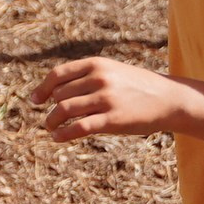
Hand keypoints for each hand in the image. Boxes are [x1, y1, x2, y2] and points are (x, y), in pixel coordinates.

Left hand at [31, 55, 185, 141]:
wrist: (168, 99)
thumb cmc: (137, 87)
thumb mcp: (112, 72)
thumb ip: (87, 76)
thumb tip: (55, 91)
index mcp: (96, 64)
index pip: (58, 74)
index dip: (42, 88)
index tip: (34, 100)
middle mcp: (99, 78)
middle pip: (60, 94)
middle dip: (50, 108)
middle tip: (48, 120)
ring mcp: (105, 98)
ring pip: (64, 110)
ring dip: (52, 121)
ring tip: (50, 128)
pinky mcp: (112, 119)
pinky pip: (79, 128)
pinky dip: (63, 134)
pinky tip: (58, 138)